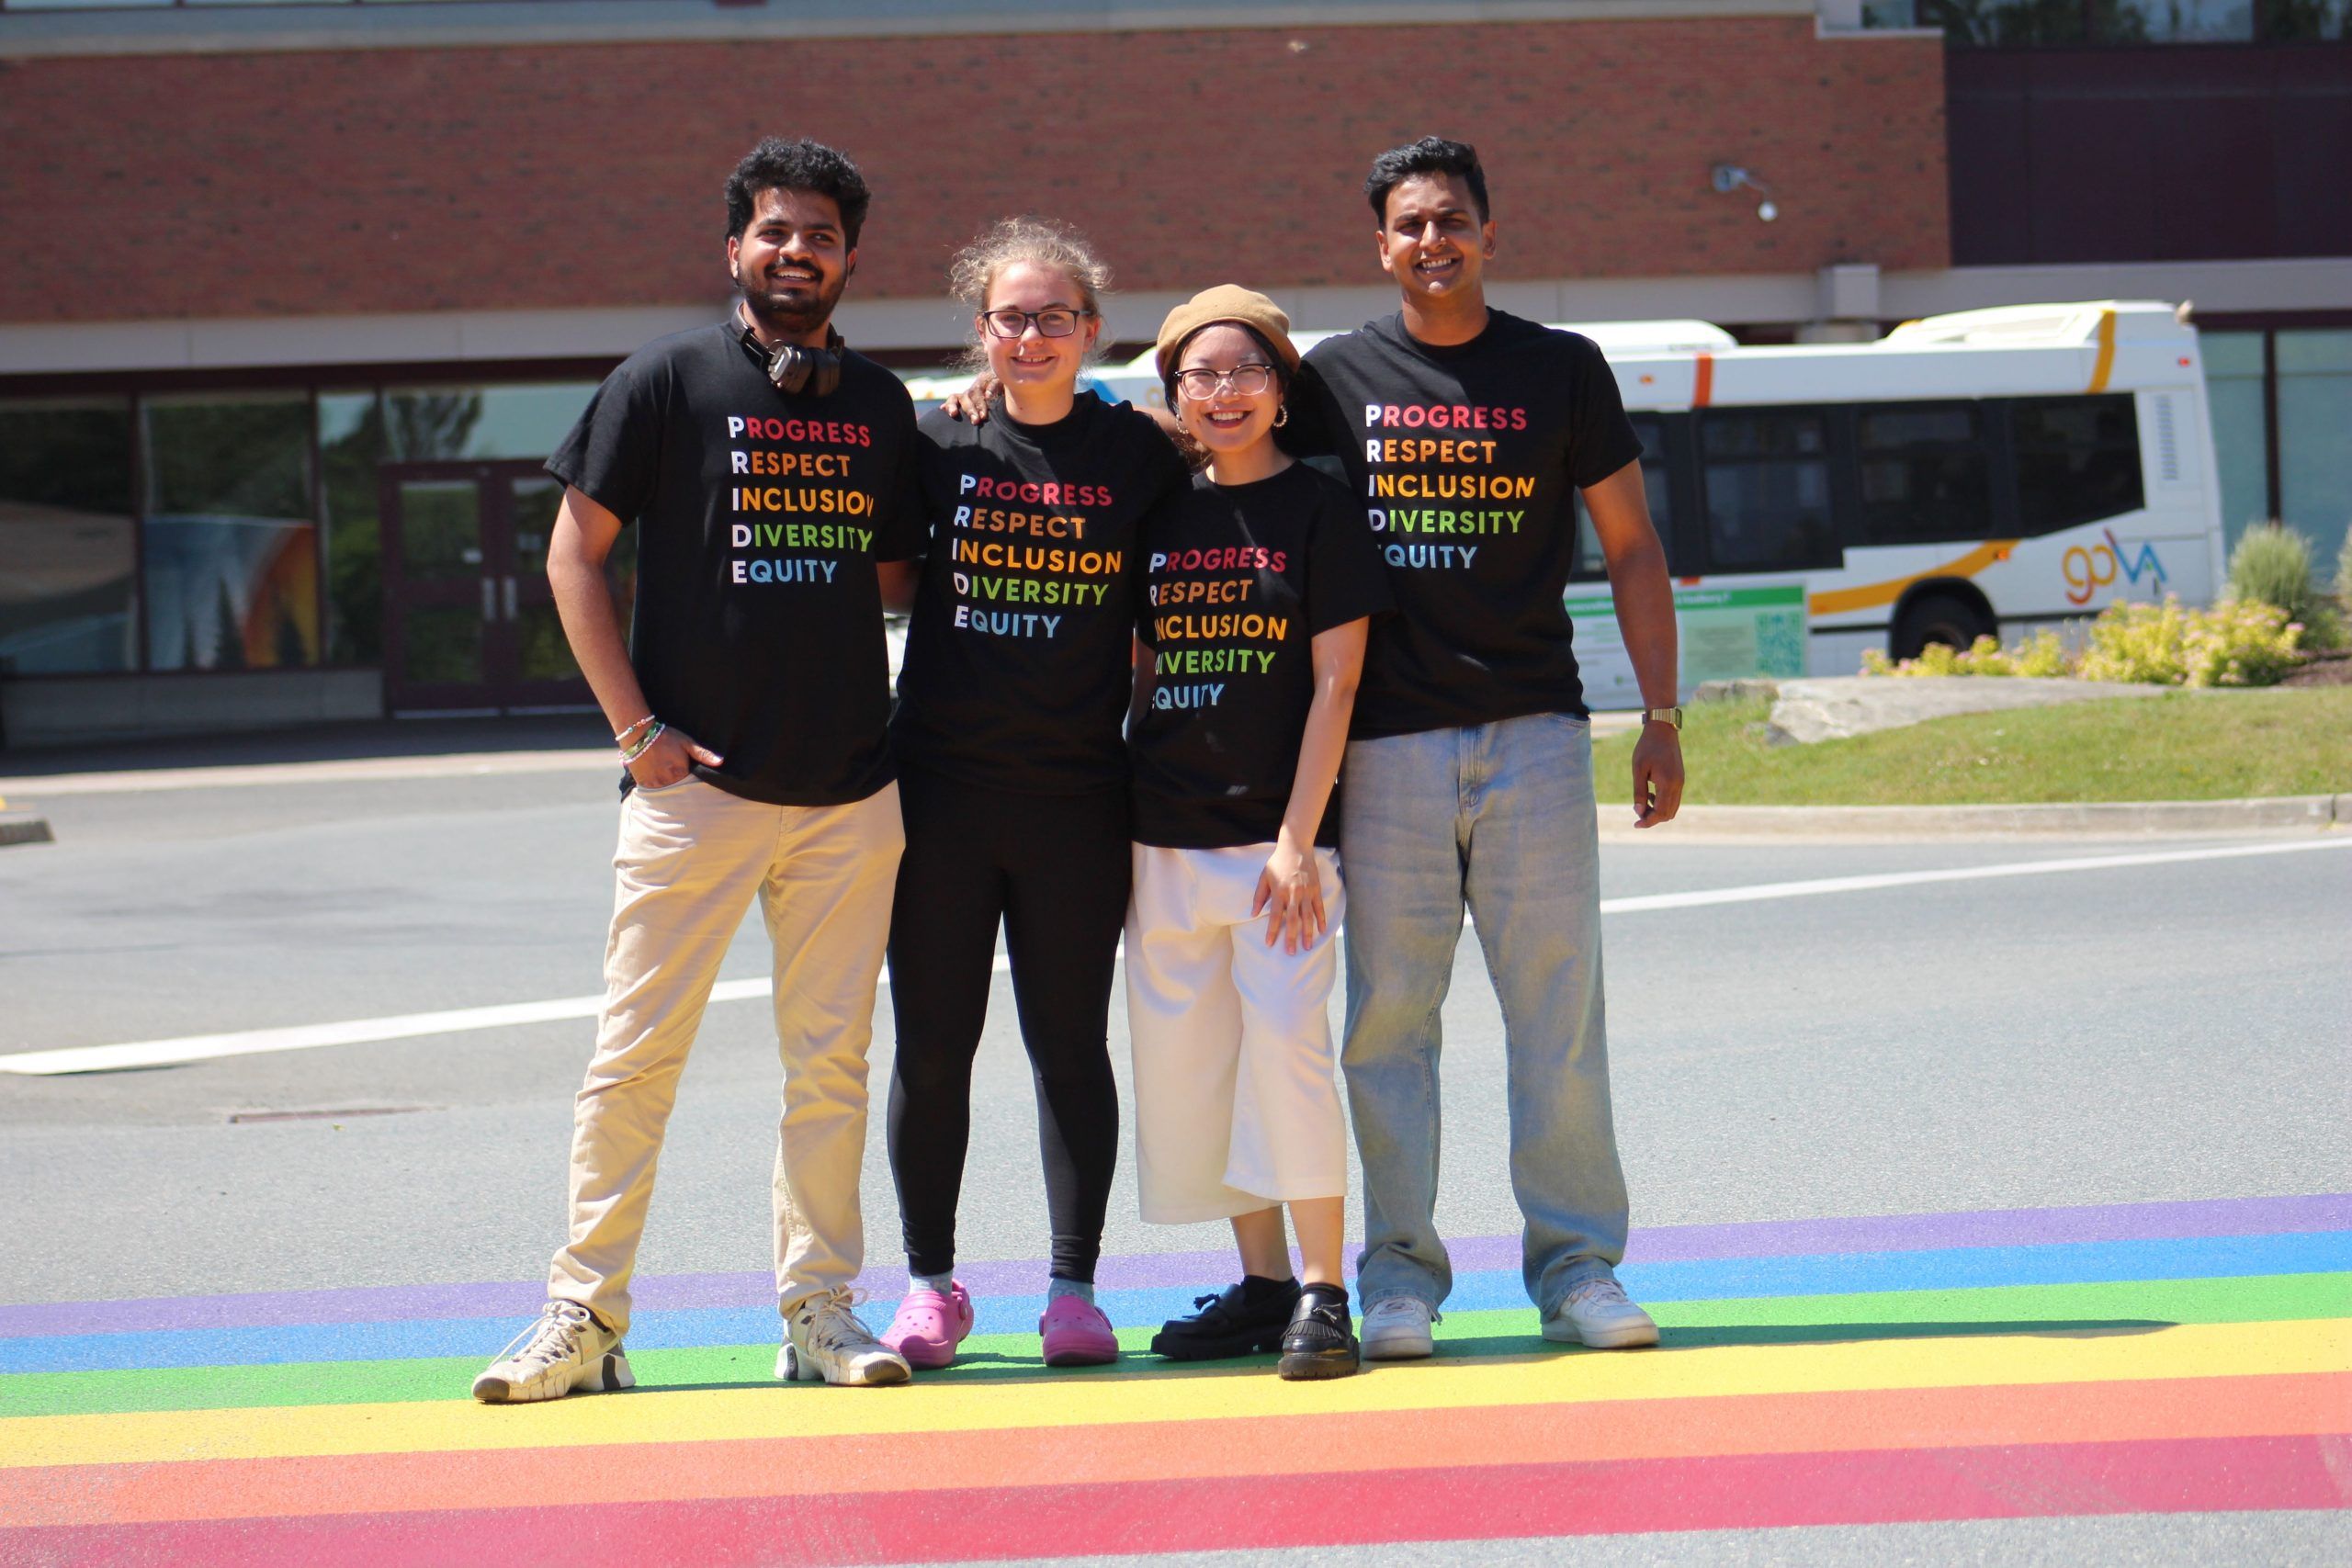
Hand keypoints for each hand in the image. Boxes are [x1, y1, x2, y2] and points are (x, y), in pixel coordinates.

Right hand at [627, 725, 723, 789]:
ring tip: (666, 775)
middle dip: (680, 783)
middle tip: (675, 772)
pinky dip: (657, 786)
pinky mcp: (644, 784)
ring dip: (668, 786)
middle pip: (679, 788)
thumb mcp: (687, 743)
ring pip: (666, 791)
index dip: (691, 779)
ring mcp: (655, 784)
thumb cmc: (666, 736)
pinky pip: (654, 791)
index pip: (691, 783)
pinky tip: (657, 777)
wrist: (639, 734)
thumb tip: (720, 761)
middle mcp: (668, 781)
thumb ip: (703, 754)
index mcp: (681, 773)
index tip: (689, 773)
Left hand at [939, 374, 998, 422]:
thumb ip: (958, 407)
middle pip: (967, 397)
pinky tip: (989, 397)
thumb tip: (941, 408)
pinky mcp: (995, 380)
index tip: (953, 414)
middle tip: (975, 421)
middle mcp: (972, 390)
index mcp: (965, 396)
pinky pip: (992, 383)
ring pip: (978, 391)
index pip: (953, 398)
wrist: (1001, 387)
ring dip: (980, 404)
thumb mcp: (973, 408)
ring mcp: (984, 384)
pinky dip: (990, 389)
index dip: (951, 405)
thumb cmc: (984, 403)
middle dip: (970, 410)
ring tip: (983, 416)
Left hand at [1251, 836, 1327, 954]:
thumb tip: (1253, 914)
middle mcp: (1293, 894)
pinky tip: (1322, 930)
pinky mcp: (1315, 889)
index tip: (1270, 944)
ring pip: (1308, 916)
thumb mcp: (1264, 877)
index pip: (1274, 916)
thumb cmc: (1277, 862)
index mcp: (1279, 891)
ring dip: (1308, 932)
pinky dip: (1321, 919)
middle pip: (1292, 920)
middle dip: (1291, 937)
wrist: (1295, 847)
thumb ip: (1259, 896)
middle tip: (1291, 952)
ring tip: (1307, 946)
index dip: (1272, 931)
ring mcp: (1306, 892)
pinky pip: (1319, 907)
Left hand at [1631, 720, 1683, 827]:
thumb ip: (1639, 792)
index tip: (1636, 825)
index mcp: (1668, 784)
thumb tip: (1639, 812)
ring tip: (1643, 802)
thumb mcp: (1638, 769)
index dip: (1648, 821)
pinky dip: (1663, 803)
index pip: (1661, 812)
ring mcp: (1681, 782)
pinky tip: (1651, 794)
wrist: (1663, 729)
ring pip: (1672, 808)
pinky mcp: (1680, 778)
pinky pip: (1674, 799)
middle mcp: (1678, 785)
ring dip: (1658, 811)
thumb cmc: (1647, 747)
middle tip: (1637, 814)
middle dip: (1653, 818)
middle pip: (1668, 814)